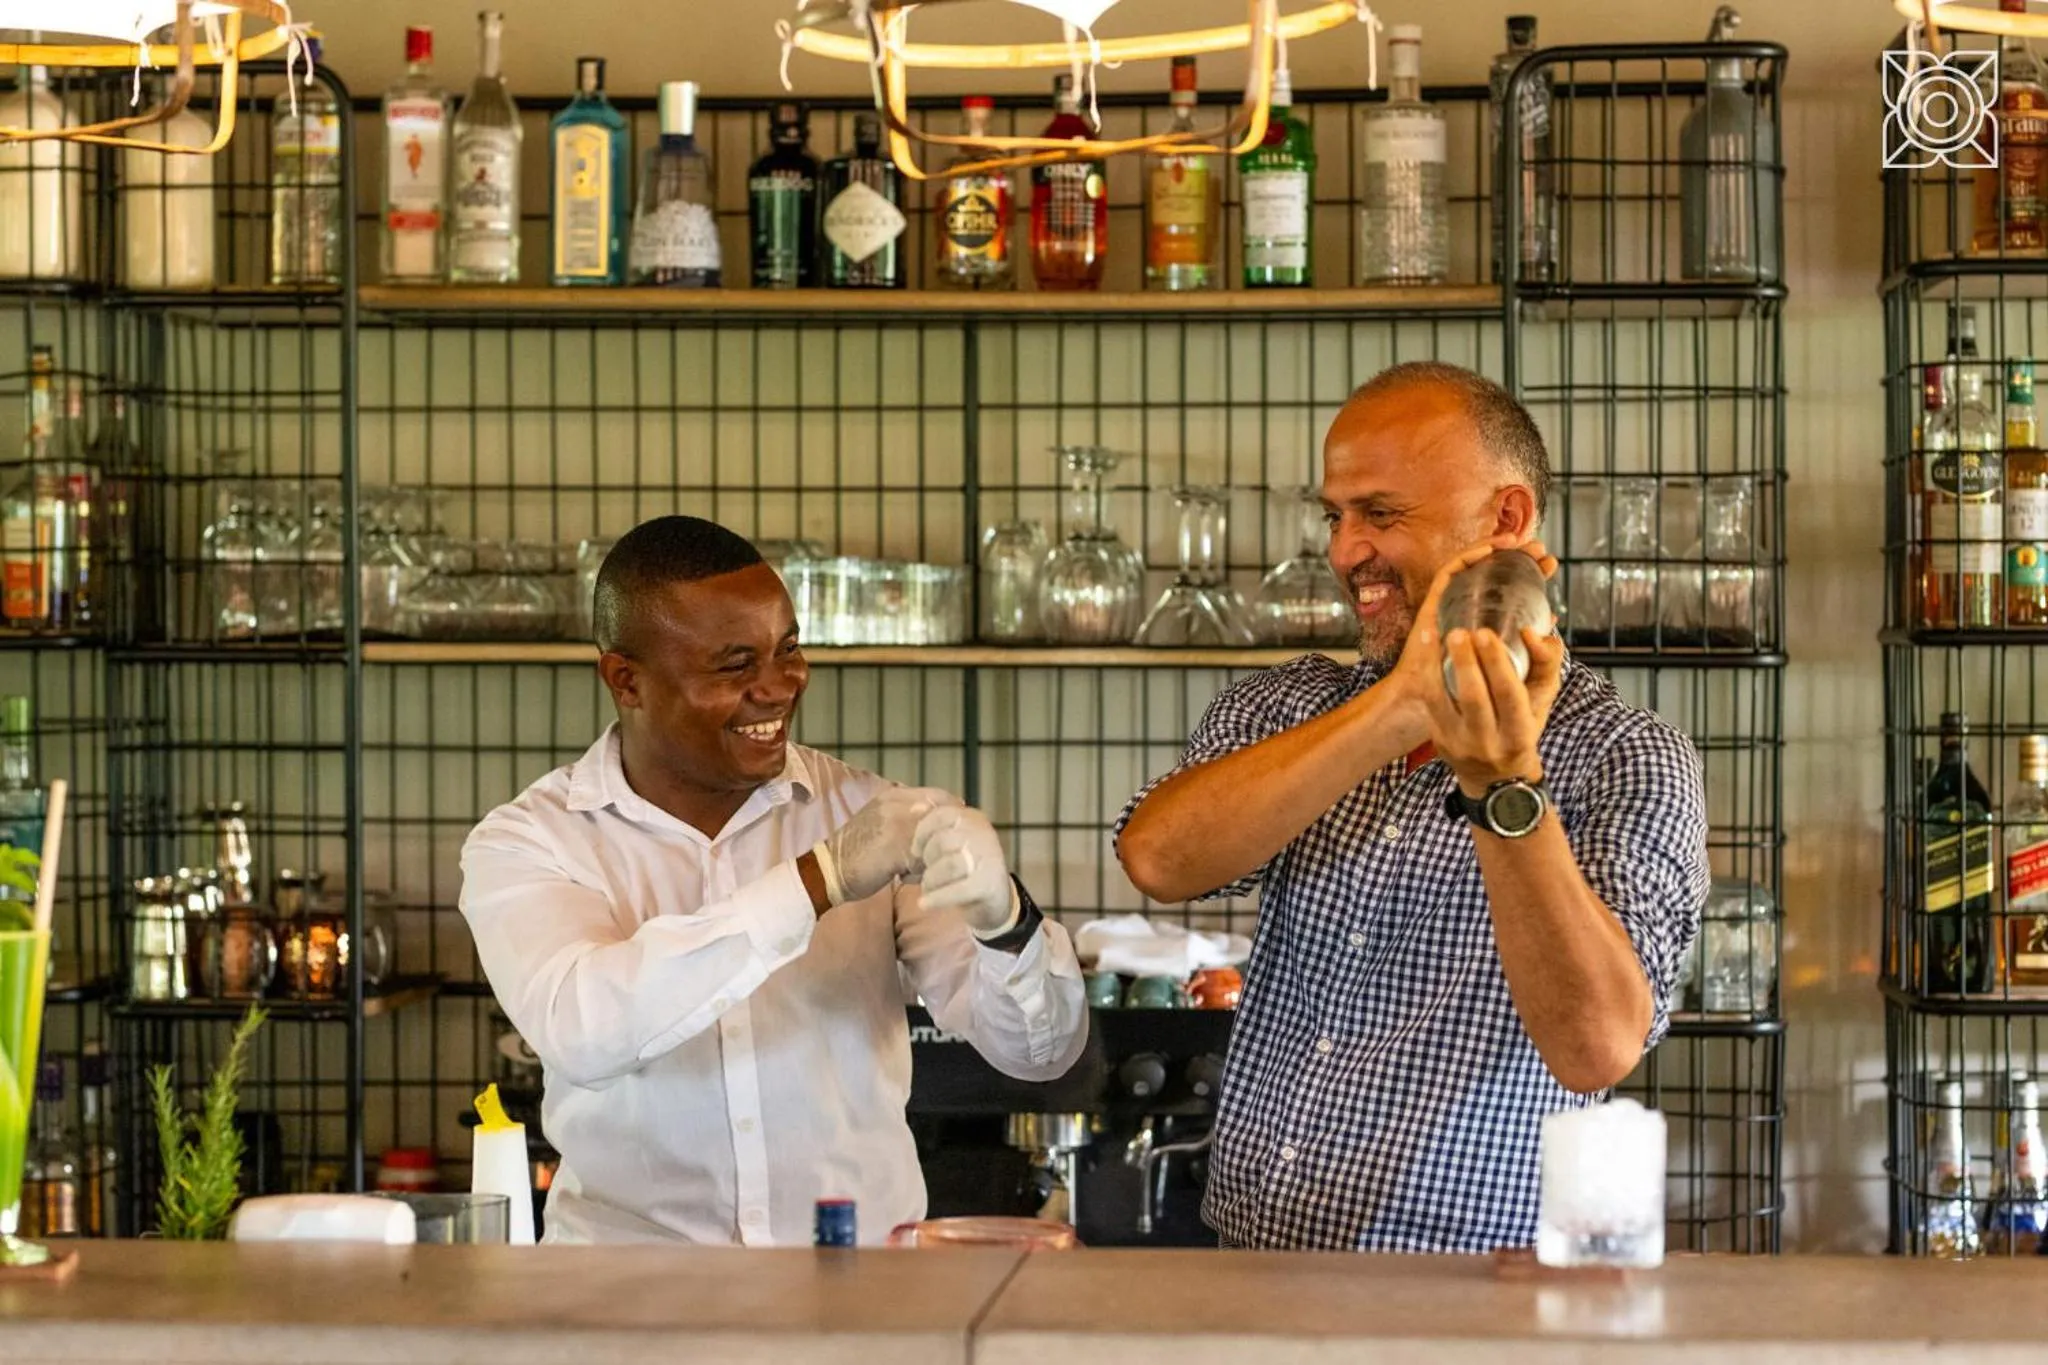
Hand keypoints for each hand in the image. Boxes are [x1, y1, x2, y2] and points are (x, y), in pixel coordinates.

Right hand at [813, 786, 959, 906]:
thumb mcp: (881, 821)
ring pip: (936, 840)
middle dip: (947, 838)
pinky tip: (905, 878)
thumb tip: (942, 821)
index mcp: (894, 795)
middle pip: (943, 817)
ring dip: (933, 857)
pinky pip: (925, 859)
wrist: (828, 869)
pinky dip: (921, 872)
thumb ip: (907, 816)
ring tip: (917, 869)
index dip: (952, 815)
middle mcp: (897, 803)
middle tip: (941, 856)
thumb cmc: (857, 850)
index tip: (953, 834)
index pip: (940, 795)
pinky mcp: (896, 847)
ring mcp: (897, 823)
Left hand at [911, 804, 1018, 937]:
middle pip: (942, 841)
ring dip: (930, 880)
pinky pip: (957, 890)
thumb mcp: (951, 838)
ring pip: (949, 865)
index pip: (941, 815)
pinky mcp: (989, 884)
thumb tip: (915, 807)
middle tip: (923, 872)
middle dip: (926, 860)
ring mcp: (989, 859)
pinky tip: (924, 904)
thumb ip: (933, 821)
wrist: (995, 898)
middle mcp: (984, 834)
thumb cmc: (964, 865)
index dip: (922, 832)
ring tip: (927, 888)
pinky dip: (936, 899)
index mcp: (973, 818)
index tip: (915, 849)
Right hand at [1386, 534, 1557, 742]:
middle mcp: (1467, 608)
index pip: (1509, 588)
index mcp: (1486, 621)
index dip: (1530, 573)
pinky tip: (1489, 551)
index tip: (1550, 565)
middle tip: (1540, 549)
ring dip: (1495, 549)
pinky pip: (1449, 573)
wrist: (1433, 703)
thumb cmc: (1469, 690)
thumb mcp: (1514, 669)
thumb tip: (1550, 622)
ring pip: (1472, 567)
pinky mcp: (1433, 603)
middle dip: (1517, 556)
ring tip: (1518, 541)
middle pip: (1493, 573)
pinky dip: (1468, 557)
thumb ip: (1536, 650)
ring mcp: (1450, 604)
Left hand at [1424, 619, 1564, 797]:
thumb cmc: (1521, 732)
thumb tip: (1532, 631)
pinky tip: (1425, 646)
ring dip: (1437, 665)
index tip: (1487, 634)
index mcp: (1519, 733)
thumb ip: (1544, 665)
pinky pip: (1430, 703)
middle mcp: (1488, 742)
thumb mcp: (1542, 704)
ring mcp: (1459, 742)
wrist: (1495, 780)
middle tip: (1459, 631)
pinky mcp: (1439, 739)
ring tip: (1434, 633)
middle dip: (1467, 662)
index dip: (1497, 664)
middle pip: (1475, 699)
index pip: (1510, 696)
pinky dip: (1426, 673)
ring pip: (1443, 701)